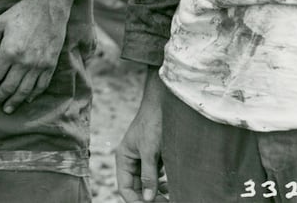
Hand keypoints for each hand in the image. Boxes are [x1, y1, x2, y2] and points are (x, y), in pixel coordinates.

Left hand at [0, 0, 74, 112]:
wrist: (47, 8)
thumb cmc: (21, 13)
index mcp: (9, 51)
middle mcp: (24, 62)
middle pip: (9, 86)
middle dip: (0, 97)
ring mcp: (38, 65)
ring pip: (25, 90)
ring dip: (15, 101)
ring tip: (8, 109)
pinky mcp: (50, 65)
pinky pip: (41, 85)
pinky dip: (33, 94)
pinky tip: (27, 99)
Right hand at [116, 68, 168, 201]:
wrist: (164, 104)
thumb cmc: (152, 123)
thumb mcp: (149, 151)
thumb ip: (148, 175)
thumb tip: (148, 199)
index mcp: (124, 159)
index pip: (125, 188)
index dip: (136, 201)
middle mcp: (132, 161)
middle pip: (137, 189)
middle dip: (149, 199)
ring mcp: (144, 160)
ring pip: (148, 185)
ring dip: (158, 194)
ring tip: (171, 198)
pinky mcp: (156, 158)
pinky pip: (158, 178)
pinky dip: (164, 185)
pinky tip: (172, 188)